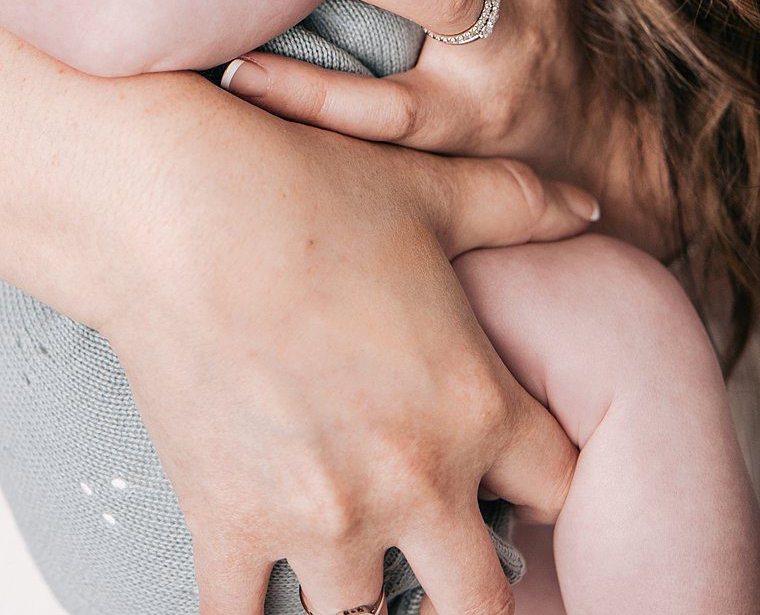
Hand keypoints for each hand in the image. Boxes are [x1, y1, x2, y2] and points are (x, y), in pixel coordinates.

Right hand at [99, 94, 595, 614]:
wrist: (174, 206)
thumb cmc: (301, 186)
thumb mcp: (429, 189)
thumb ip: (518, 204)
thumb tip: (586, 207)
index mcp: (474, 405)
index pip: (560, 494)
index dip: (546, 490)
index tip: (519, 486)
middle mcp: (412, 480)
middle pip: (483, 604)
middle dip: (472, 591)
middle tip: (449, 573)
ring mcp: (322, 516)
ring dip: (367, 605)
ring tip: (358, 580)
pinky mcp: (232, 524)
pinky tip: (262, 606)